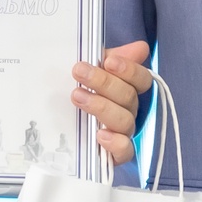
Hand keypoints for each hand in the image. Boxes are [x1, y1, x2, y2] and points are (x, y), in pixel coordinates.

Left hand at [72, 40, 152, 164]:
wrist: (59, 124)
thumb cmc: (80, 91)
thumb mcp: (91, 70)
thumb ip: (110, 58)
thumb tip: (140, 48)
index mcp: (128, 89)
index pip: (142, 78)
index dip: (129, 69)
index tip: (108, 61)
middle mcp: (130, 110)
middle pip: (129, 97)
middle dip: (104, 82)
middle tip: (79, 72)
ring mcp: (124, 132)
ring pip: (125, 121)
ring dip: (102, 107)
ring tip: (77, 96)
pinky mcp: (115, 154)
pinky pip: (125, 151)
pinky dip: (115, 143)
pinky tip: (100, 134)